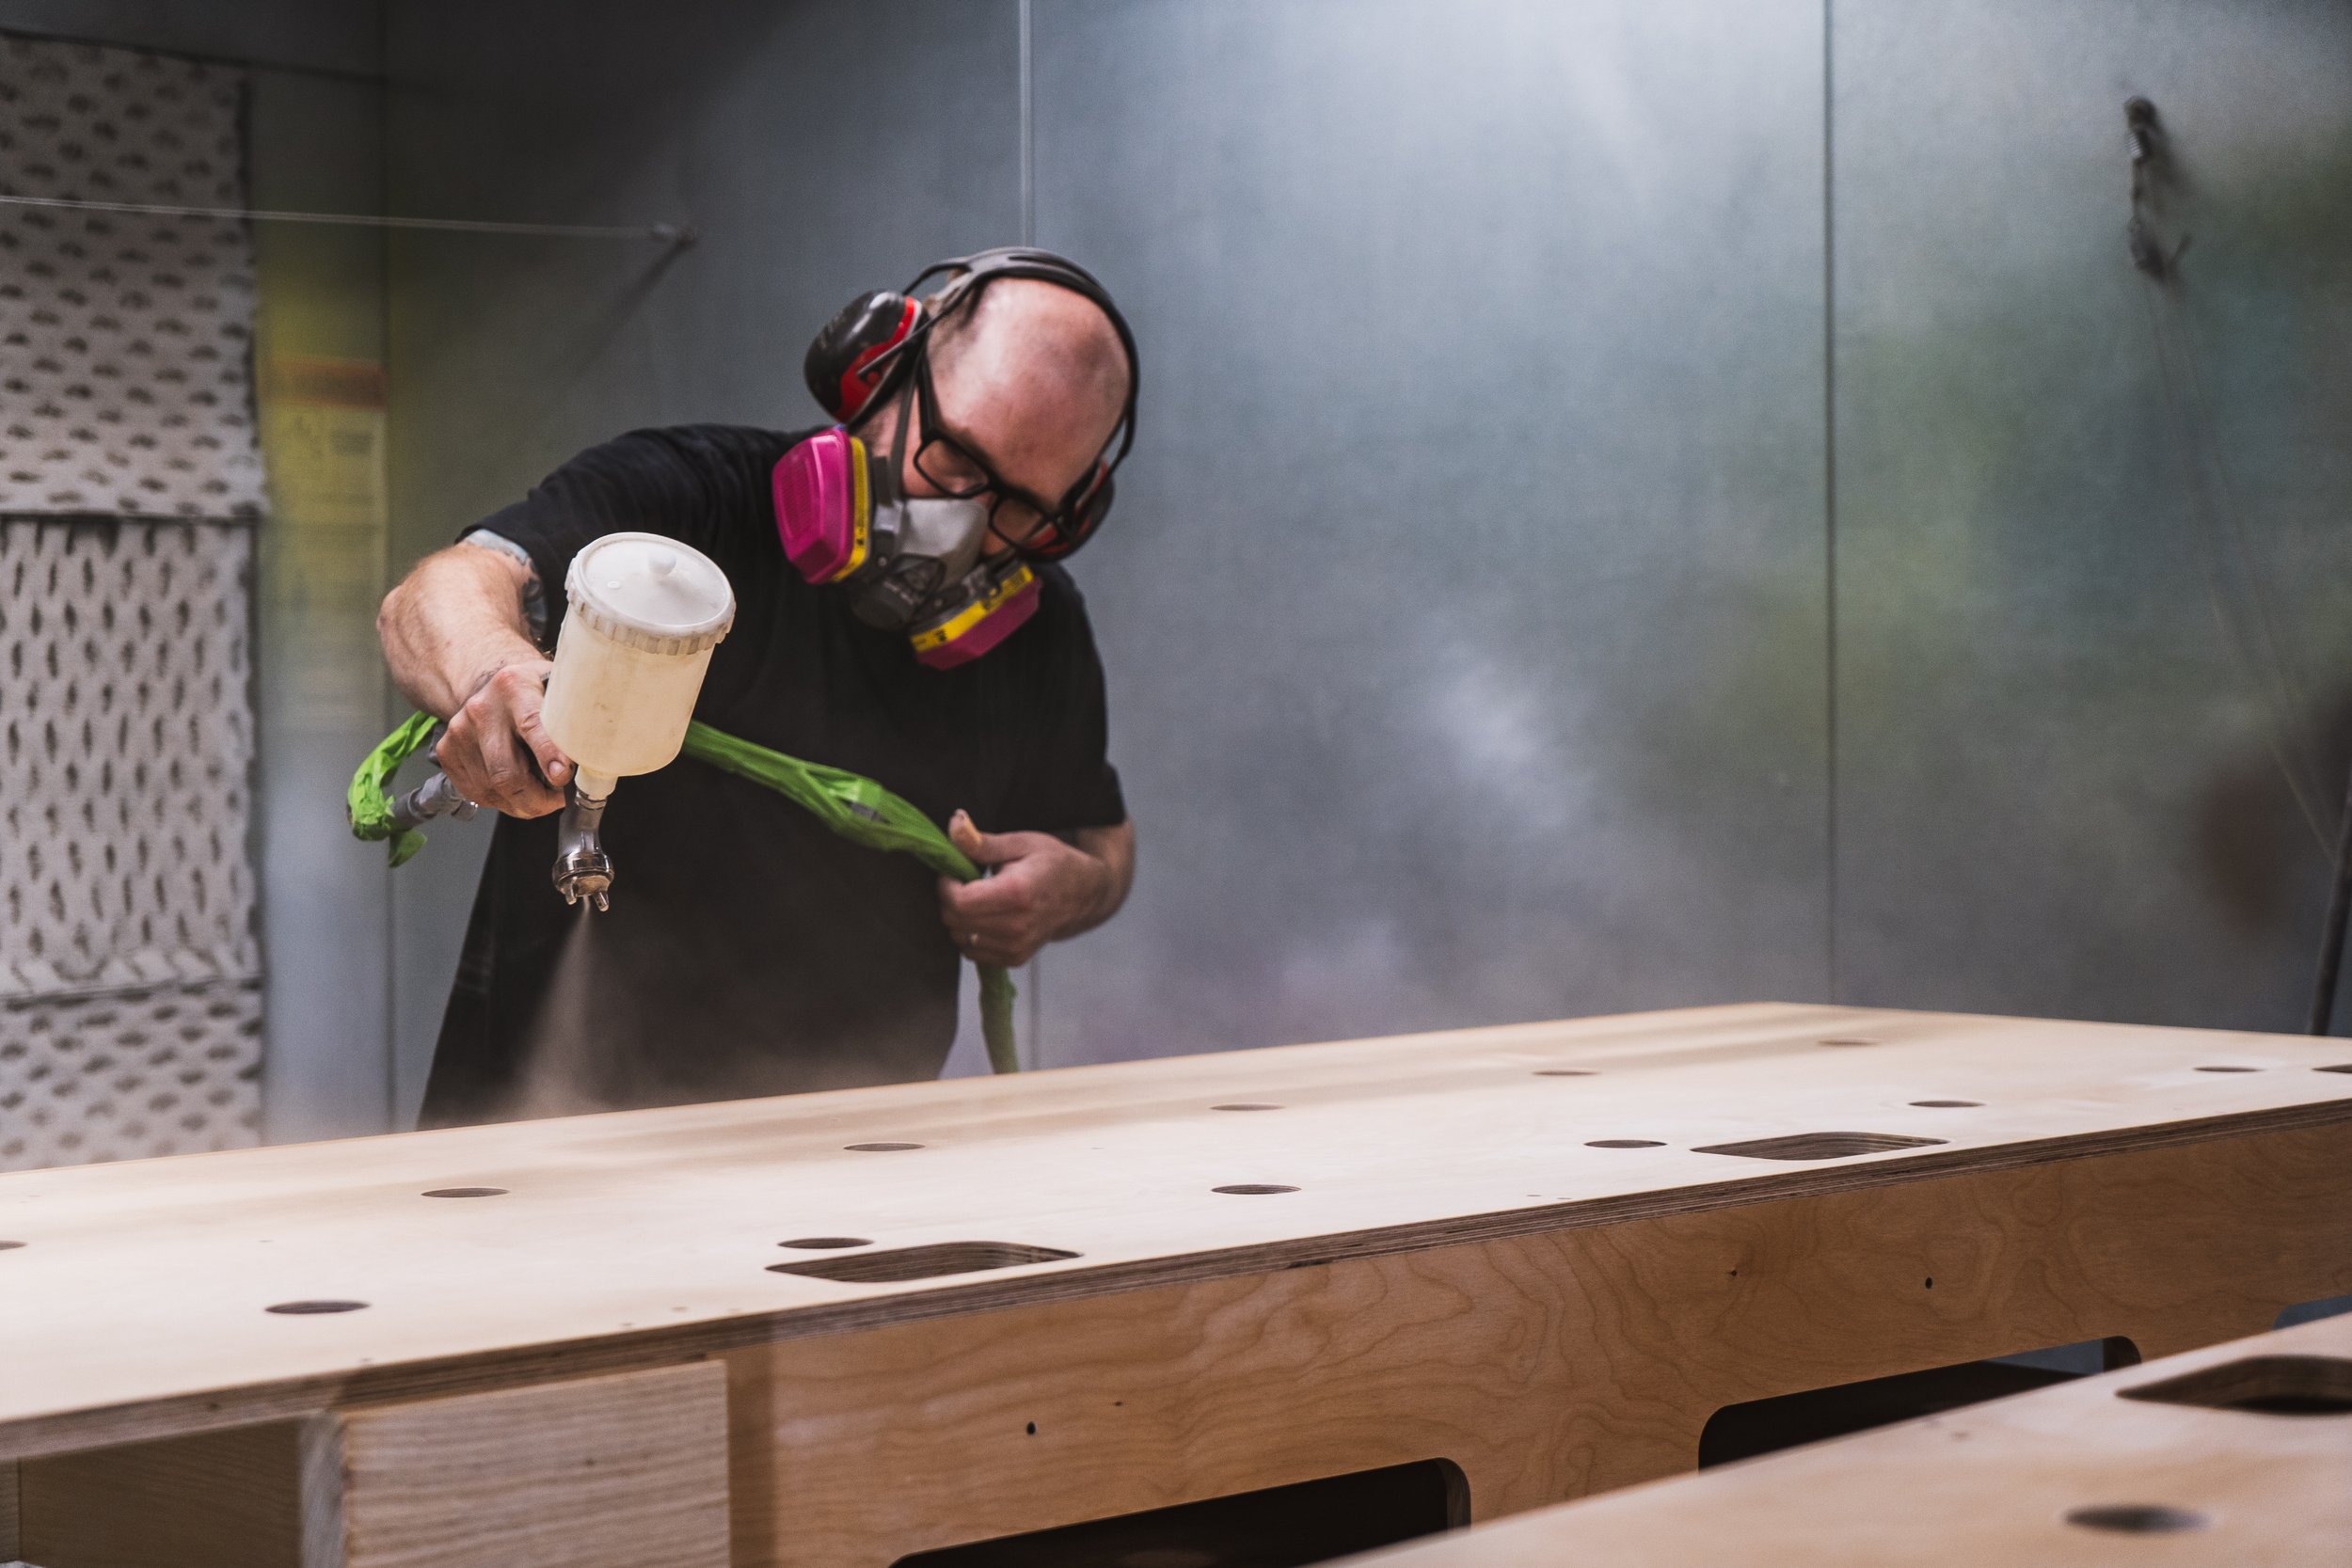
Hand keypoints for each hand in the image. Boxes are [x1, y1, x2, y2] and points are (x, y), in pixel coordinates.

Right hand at [435, 659, 571, 818]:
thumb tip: (596, 754)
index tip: (563, 776)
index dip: (549, 754)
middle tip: (557, 800)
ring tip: (541, 797)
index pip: (532, 726)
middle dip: (538, 799)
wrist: (489, 686)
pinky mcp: (447, 752)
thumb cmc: (531, 693)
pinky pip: (477, 793)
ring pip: (492, 789)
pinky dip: (502, 802)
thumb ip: (572, 718)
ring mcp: (459, 732)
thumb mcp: (555, 690)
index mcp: (514, 688)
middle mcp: (481, 710)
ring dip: (523, 804)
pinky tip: (516, 792)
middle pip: (507, 772)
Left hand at [938, 811, 1112, 967]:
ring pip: (959, 938)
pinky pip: (972, 951)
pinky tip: (986, 916)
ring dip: (959, 918)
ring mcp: (1016, 947)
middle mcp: (1016, 926)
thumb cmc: (1053, 863)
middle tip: (964, 882)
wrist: (1084, 896)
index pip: (959, 901)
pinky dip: (970, 934)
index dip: (945, 885)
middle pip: (954, 921)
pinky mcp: (1015, 959)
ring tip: (978, 898)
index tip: (952, 871)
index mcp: (1017, 893)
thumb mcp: (1021, 843)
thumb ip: (982, 842)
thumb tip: (953, 824)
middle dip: (949, 900)